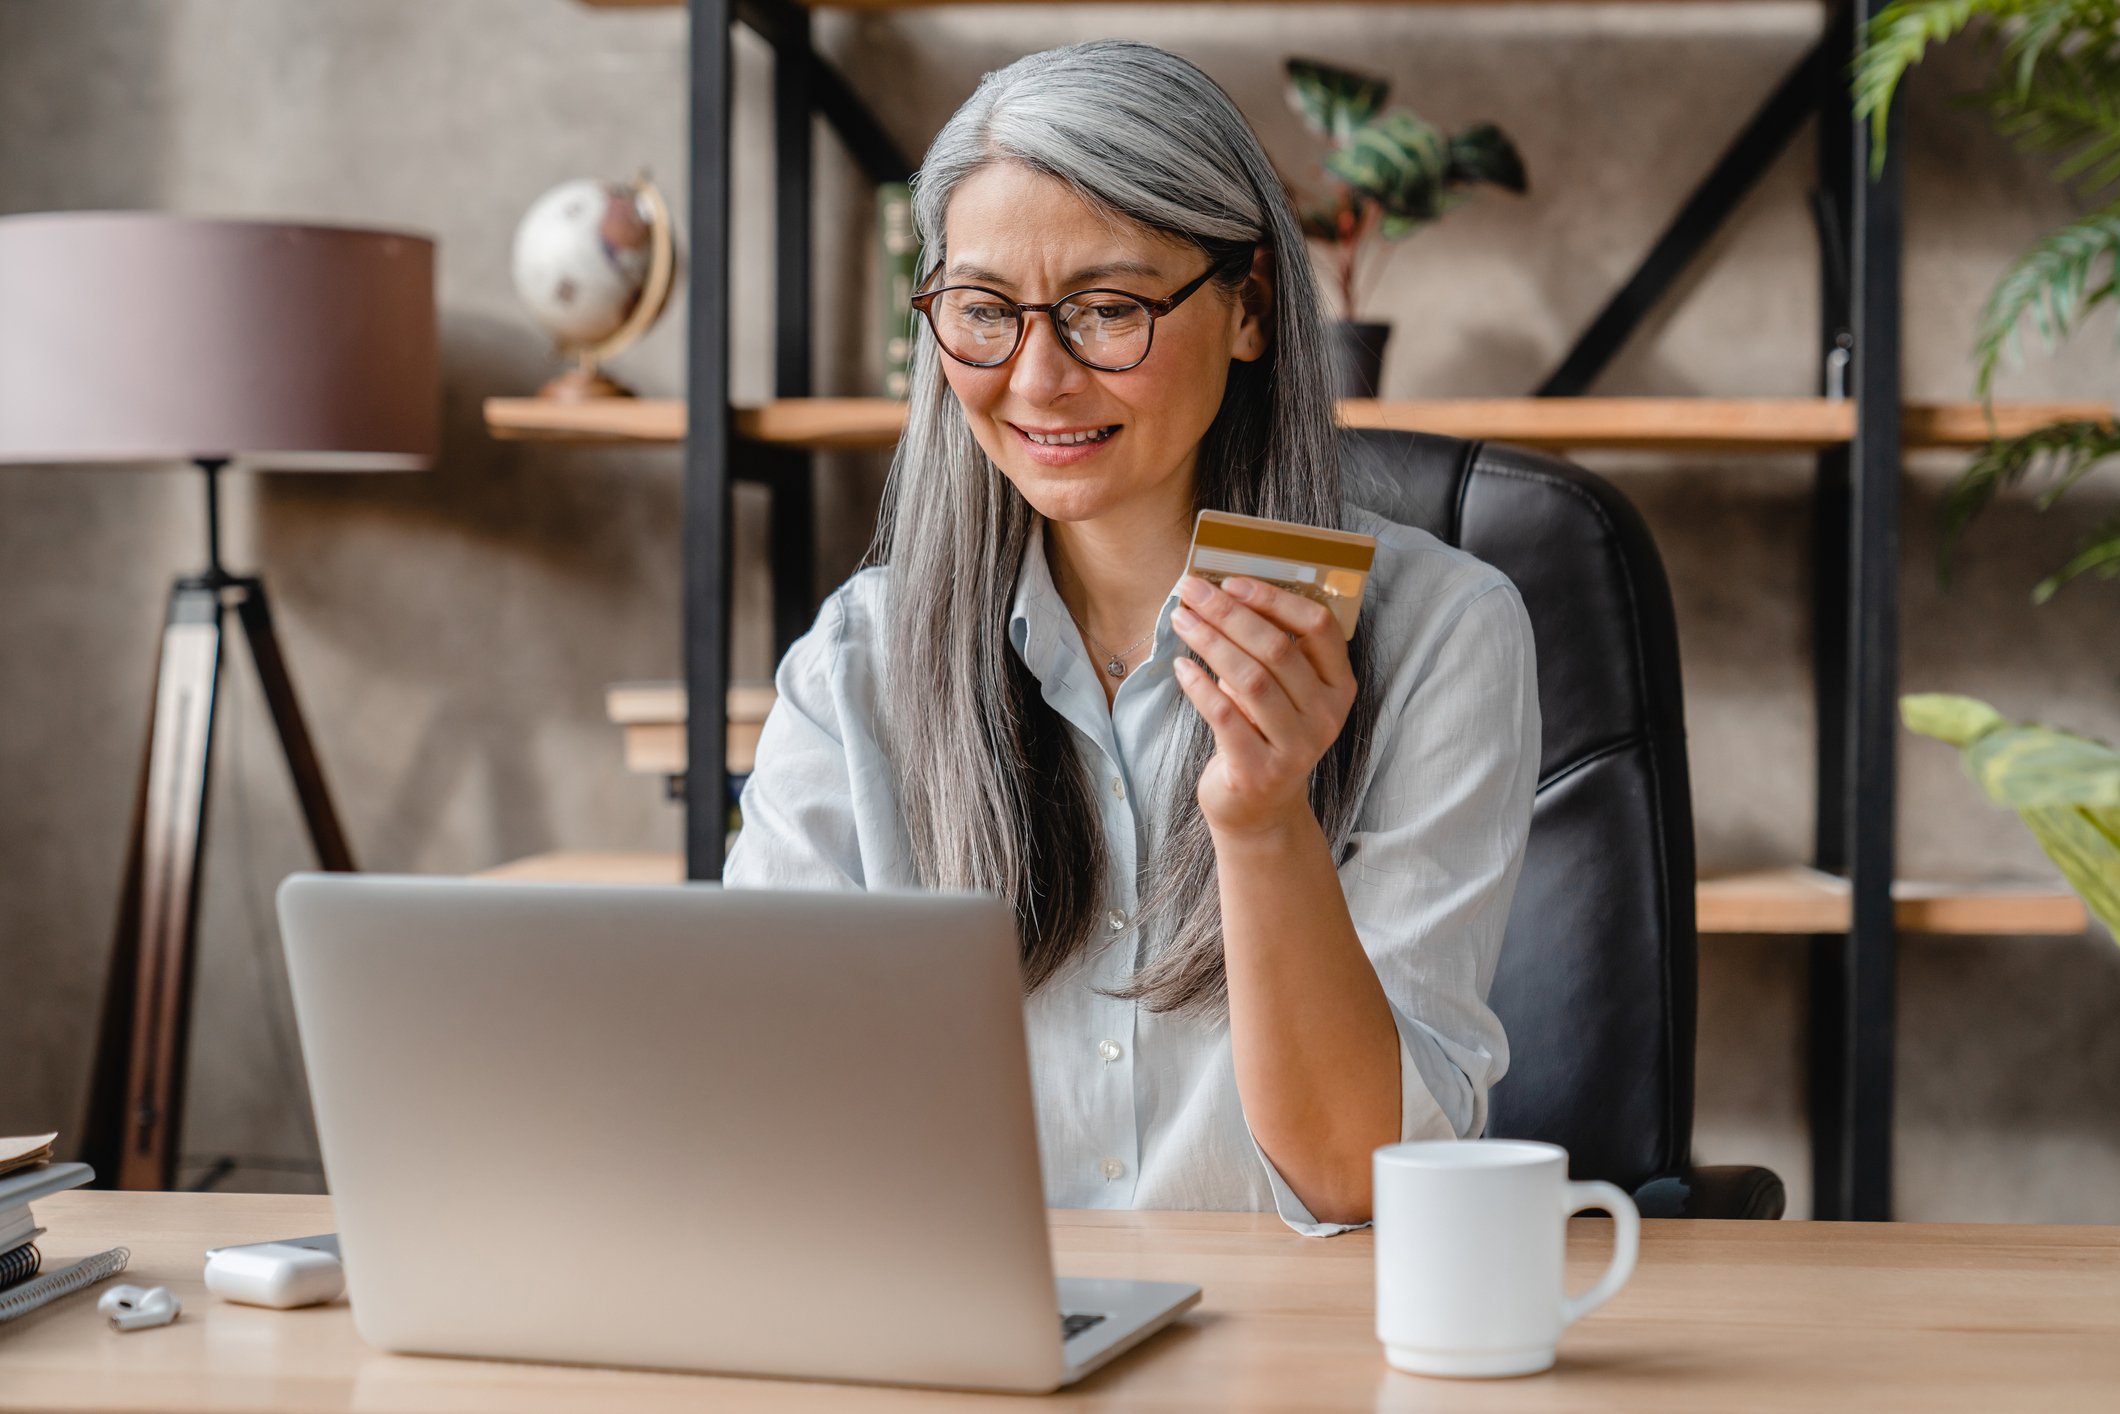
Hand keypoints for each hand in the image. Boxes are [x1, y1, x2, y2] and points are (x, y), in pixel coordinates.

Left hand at [1169, 574, 1355, 837]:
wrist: (1258, 809)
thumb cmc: (1264, 733)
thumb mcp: (1280, 691)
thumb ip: (1269, 649)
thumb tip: (1222, 593)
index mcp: (1339, 686)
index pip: (1319, 627)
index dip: (1275, 599)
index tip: (1232, 582)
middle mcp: (1326, 716)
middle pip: (1277, 649)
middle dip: (1228, 613)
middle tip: (1191, 591)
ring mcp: (1296, 747)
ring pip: (1251, 679)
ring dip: (1210, 642)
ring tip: (1181, 620)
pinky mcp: (1259, 771)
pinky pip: (1226, 717)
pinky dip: (1200, 687)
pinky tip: (1180, 666)